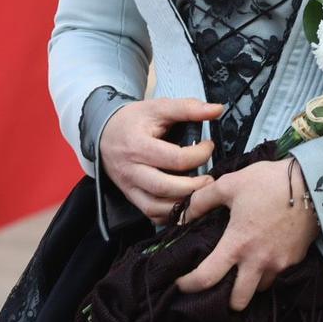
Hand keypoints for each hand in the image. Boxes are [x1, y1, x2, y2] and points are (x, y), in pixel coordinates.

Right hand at [99, 97, 220, 222]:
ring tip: (200, 194)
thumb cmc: (134, 120)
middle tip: (210, 180)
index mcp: (138, 145)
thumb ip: (188, 108)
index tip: (208, 146)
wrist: (105, 132)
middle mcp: (131, 169)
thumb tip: (217, 109)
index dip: (199, 155)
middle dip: (194, 187)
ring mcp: (129, 186)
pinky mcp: (130, 196)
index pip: (175, 159)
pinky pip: (150, 214)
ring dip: (182, 205)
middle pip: (165, 187)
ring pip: (156, 207)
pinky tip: (184, 204)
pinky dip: (169, 214)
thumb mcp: (159, 107)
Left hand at [175, 159, 319, 310]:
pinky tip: (266, 255)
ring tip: (245, 269)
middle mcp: (257, 262)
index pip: (206, 278)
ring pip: (260, 289)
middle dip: (227, 300)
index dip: (189, 285)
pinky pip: (278, 274)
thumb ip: (202, 200)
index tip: (182, 284)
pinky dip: (269, 271)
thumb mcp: (231, 184)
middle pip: (238, 301)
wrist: (313, 182)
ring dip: (251, 284)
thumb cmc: (269, 182)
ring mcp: (279, 264)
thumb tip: (183, 215)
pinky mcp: (295, 260)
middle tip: (221, 286)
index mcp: (237, 245)